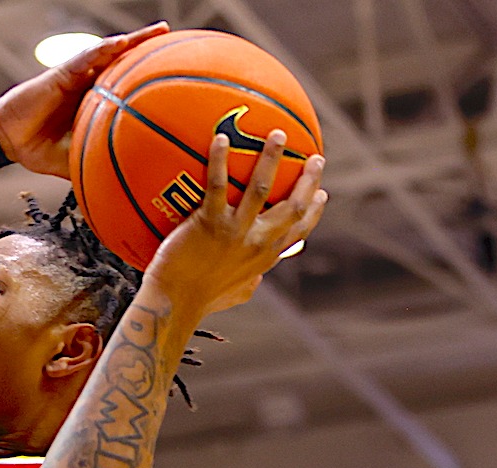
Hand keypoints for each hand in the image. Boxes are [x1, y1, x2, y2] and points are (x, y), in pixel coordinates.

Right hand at [0, 22, 168, 177]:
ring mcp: (77, 75)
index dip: (150, 78)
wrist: (9, 141)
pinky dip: (104, 49)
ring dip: (136, 40)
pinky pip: (85, 57)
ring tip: (160, 32)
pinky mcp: (61, 72)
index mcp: (95, 101)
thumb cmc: (39, 149)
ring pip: (110, 52)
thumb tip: (122, 187)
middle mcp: (90, 83)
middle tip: (179, 42)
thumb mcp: (75, 161)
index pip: (127, 84)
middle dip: (151, 50)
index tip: (178, 77)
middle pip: (125, 62)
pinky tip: (121, 43)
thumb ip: (96, 164)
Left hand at [146, 135, 326, 314]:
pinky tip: (220, 138)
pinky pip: (218, 185)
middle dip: (308, 180)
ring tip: (278, 134)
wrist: (174, 305)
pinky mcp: (210, 224)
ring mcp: (236, 232)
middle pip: (294, 206)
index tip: (322, 193)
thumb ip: (249, 282)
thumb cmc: (200, 300)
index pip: (300, 230)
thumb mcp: (236, 294)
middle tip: (316, 157)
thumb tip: (257, 277)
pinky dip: (220, 160)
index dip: (315, 210)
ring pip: (262, 188)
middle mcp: (258, 243)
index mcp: (265, 258)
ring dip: (272, 158)